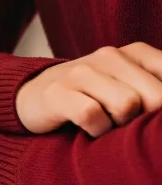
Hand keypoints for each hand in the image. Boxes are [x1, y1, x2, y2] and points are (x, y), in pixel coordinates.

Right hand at [16, 43, 161, 137]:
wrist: (35, 95)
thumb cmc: (98, 98)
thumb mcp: (136, 87)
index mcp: (136, 53)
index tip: (159, 120)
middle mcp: (109, 56)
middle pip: (156, 97)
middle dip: (150, 120)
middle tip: (130, 125)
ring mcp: (81, 72)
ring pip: (126, 106)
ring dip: (121, 126)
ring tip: (108, 124)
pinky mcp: (58, 92)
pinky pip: (92, 117)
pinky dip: (95, 131)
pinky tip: (87, 128)